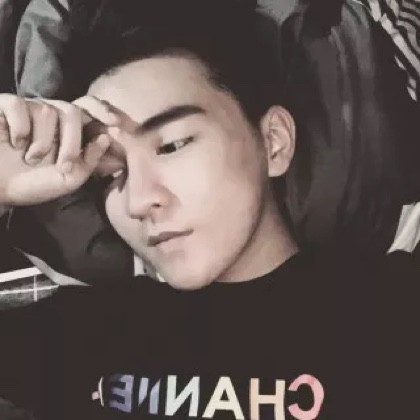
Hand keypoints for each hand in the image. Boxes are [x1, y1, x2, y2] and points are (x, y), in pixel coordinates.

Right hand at [0, 94, 116, 205]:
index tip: (115, 123)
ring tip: (30, 159)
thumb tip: (106, 137)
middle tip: (63, 165)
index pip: (89, 109)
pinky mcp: (5, 107)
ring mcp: (28, 109)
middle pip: (71, 111)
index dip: (103, 110)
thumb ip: (90, 161)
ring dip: (41, 143)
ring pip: (46, 110)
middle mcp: (51, 115)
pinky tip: (14, 142)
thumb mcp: (69, 178)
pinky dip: (19, 128)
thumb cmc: (35, 185)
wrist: (0, 190)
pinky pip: (18, 105)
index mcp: (70, 129)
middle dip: (71, 141)